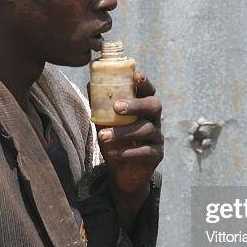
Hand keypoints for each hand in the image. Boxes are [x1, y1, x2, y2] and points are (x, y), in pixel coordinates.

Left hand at [94, 72, 163, 198]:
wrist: (122, 172)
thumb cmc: (115, 141)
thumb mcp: (105, 123)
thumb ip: (100, 106)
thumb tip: (89, 83)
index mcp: (143, 107)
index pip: (148, 90)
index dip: (144, 82)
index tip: (135, 74)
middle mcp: (154, 119)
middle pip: (154, 105)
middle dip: (136, 104)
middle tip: (116, 107)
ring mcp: (158, 137)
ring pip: (145, 129)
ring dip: (123, 132)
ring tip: (103, 137)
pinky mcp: (157, 155)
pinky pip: (145, 151)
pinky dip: (128, 151)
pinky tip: (113, 153)